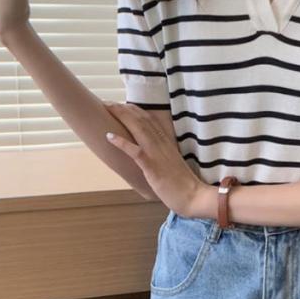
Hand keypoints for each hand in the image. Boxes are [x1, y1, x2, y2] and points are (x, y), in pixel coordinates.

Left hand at [103, 102, 205, 216]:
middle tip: (108, 102)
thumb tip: (153, 155)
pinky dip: (121, 142)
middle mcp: (162, 143)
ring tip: (107, 108)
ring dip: (121, 117)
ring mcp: (157, 154)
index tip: (122, 104)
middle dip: (123, 109)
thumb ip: (163, 156)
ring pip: (138, 129)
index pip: (150, 120)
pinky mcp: (152, 166)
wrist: (193, 196)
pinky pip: (135, 151)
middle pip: (141, 120)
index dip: (135, 110)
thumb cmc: (183, 184)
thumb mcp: (172, 164)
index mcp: (167, 142)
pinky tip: (109, 135)